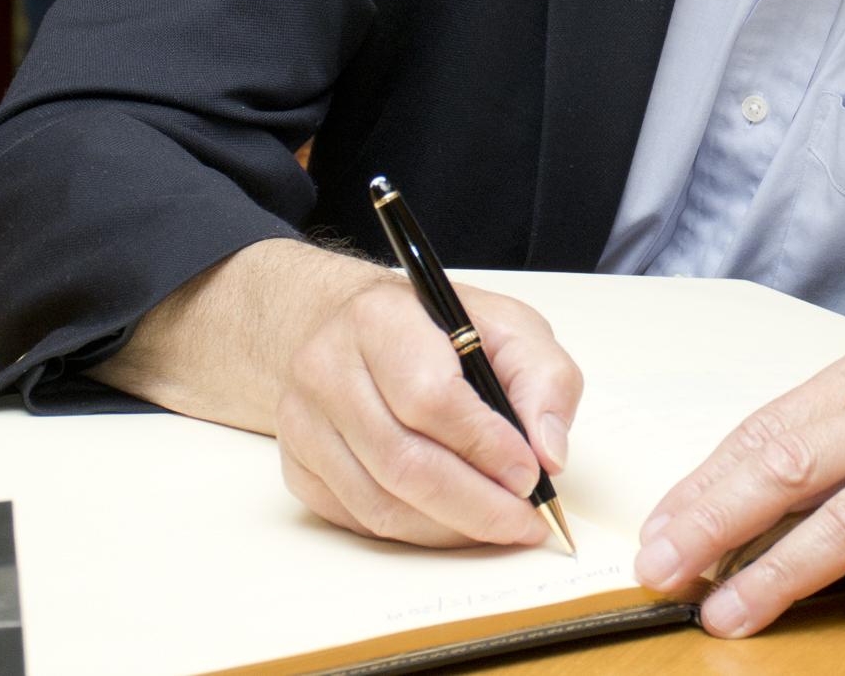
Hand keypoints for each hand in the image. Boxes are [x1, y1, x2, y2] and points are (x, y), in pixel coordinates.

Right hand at [95, 238, 583, 548]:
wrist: (316, 321)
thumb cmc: (426, 319)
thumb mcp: (498, 317)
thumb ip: (539, 374)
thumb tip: (550, 448)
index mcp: (379, 315)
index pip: (432, 391)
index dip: (488, 444)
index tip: (533, 474)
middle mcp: (328, 368)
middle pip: (402, 459)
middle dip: (474, 503)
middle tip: (522, 523)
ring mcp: (302, 421)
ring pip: (375, 499)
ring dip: (446, 527)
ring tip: (497, 529)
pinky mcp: (294, 463)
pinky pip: (351, 515)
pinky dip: (407, 530)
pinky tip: (447, 523)